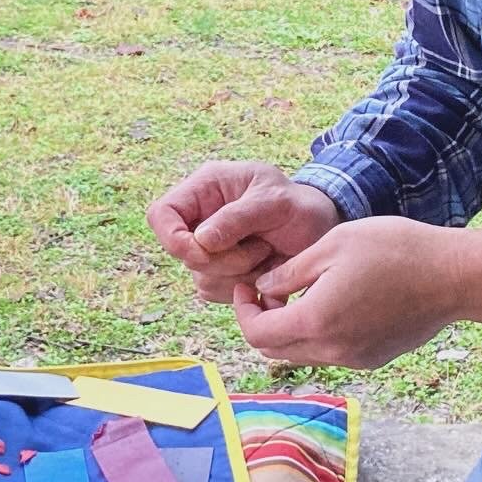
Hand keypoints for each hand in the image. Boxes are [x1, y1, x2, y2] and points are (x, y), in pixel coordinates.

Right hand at [146, 160, 340, 304]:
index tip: (205, 250)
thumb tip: (201, 240)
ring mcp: (207, 248)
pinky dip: (242, 288)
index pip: (161, 214)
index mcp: (205, 189)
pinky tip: (265, 270)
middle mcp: (200, 218)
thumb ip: (238, 217)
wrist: (320, 230)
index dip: (173, 237)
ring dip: (238, 274)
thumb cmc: (300, 206)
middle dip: (223, 260)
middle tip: (261, 247)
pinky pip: (215, 293)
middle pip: (181, 253)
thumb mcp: (275, 201)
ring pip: (200, 278)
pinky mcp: (219, 272)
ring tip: (268, 254)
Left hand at [231, 216, 464, 368]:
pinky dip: (317, 334)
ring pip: (302, 354)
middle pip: (274, 350)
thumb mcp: (333, 245)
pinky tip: (333, 303)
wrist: (453, 276)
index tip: (247, 285)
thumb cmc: (395, 249)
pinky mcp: (373, 358)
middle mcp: (332, 350)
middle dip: (261, 322)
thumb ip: (290, 271)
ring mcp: (355, 359)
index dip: (243, 310)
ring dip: (289, 329)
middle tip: (268, 290)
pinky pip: (330, 353)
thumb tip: (263, 289)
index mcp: (316, 320)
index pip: (257, 333)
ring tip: (301, 293)